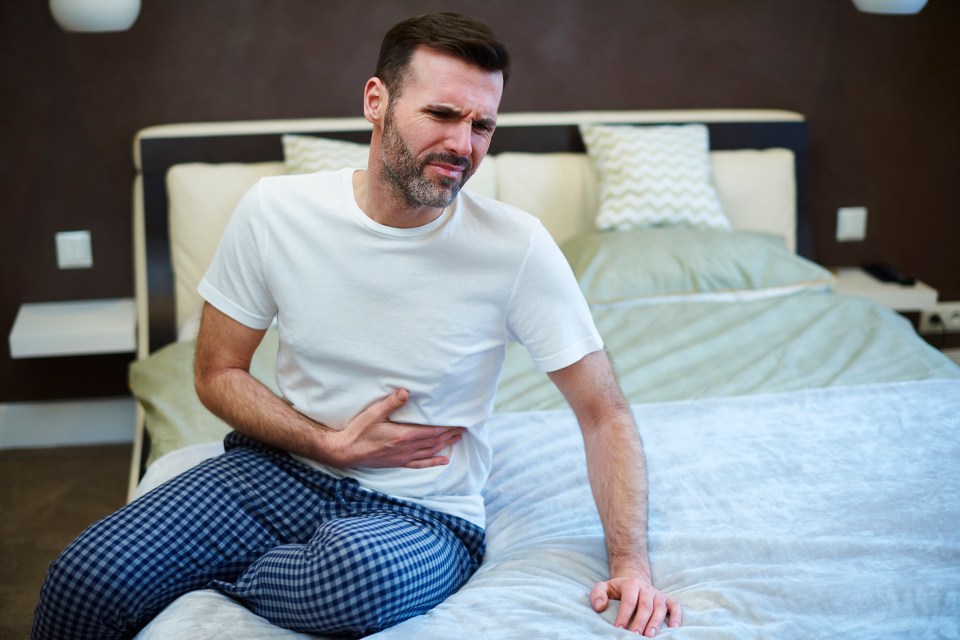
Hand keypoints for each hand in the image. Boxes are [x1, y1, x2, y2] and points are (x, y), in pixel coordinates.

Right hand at [332, 389, 465, 468]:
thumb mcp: (374, 413)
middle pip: (435, 441)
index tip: (460, 422)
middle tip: (464, 429)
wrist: (346, 452)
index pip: (432, 432)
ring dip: (445, 445)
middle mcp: (407, 448)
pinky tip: (443, 460)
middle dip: (450, 434)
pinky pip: (420, 464)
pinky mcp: (398, 463)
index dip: (448, 428)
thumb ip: (391, 403)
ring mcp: (403, 457)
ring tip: (458, 439)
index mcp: (404, 435)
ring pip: (430, 451)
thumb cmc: (358, 431)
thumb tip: (406, 392)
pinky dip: (434, 462)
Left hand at [590, 576, 681, 635]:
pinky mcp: (667, 599)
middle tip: (635, 635)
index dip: (624, 615)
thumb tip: (599, 607)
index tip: (618, 628)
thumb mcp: (604, 587)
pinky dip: (677, 616)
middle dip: (640, 622)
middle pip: (645, 606)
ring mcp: (658, 594)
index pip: (628, 600)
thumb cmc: (618, 589)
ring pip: (660, 607)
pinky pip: (675, 606)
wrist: (633, 579)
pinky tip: (673, 628)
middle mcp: (646, 589)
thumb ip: (598, 594)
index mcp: (631, 584)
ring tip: (650, 636)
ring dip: (656, 622)